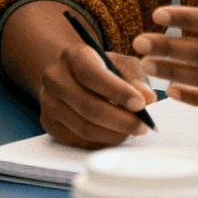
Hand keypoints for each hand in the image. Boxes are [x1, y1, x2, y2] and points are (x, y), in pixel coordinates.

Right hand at [38, 42, 158, 148]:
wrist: (71, 76)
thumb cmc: (100, 68)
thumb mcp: (121, 63)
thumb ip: (136, 77)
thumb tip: (148, 98)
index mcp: (73, 56)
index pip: (93, 76)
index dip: (118, 92)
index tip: (141, 104)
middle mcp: (55, 78)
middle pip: (88, 106)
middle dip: (120, 120)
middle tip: (142, 125)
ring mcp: (48, 103)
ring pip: (83, 127)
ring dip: (113, 134)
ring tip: (132, 131)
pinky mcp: (49, 123)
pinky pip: (78, 140)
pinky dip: (101, 141)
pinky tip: (115, 134)